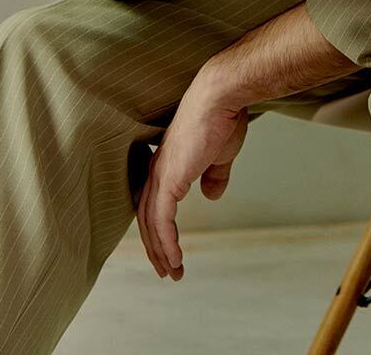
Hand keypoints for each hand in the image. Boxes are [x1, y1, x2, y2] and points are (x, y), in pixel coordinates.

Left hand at [136, 64, 248, 280]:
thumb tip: (211, 195)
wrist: (221, 97)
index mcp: (168, 164)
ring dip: (161, 251)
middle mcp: (158, 170)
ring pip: (151, 224)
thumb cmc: (223, 118)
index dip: (160, 230)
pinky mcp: (169, 179)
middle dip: (156, 248)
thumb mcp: (220, 154)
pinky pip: (162, 220)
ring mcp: (161, 174)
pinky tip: (175, 259)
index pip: (155, 204)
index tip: (170, 250)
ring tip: (173, 272)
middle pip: (148, 218)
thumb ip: (214, 175)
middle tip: (168, 271)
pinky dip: (166, 243)